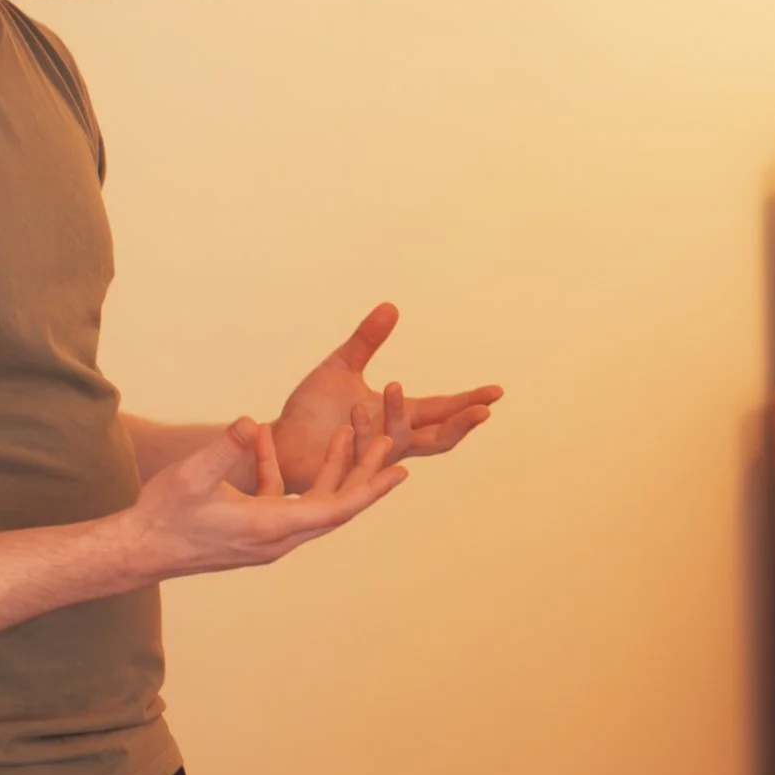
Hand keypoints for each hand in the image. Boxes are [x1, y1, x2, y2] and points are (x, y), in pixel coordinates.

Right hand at [123, 405, 406, 581]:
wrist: (138, 550)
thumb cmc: (163, 515)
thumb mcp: (192, 476)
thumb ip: (224, 447)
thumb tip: (248, 421)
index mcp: (270, 526)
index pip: (335, 509)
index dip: (370, 490)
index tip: (400, 472)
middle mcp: (276, 538)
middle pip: (334, 505)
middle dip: (361, 472)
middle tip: (386, 440)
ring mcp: (265, 538)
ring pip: (311, 502)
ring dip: (329, 469)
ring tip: (346, 432)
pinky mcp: (251, 532)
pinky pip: (279, 500)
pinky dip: (280, 471)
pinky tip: (258, 438)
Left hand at [271, 303, 500, 496]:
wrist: (278, 440)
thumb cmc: (311, 410)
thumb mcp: (341, 366)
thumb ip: (367, 340)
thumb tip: (391, 306)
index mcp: (398, 417)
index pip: (442, 410)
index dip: (468, 401)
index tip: (496, 391)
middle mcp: (392, 439)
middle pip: (439, 438)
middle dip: (461, 424)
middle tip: (482, 409)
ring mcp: (372, 456)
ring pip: (400, 441)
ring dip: (399, 415)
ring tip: (393, 384)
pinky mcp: (347, 468)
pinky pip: (362, 451)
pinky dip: (363, 431)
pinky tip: (357, 411)